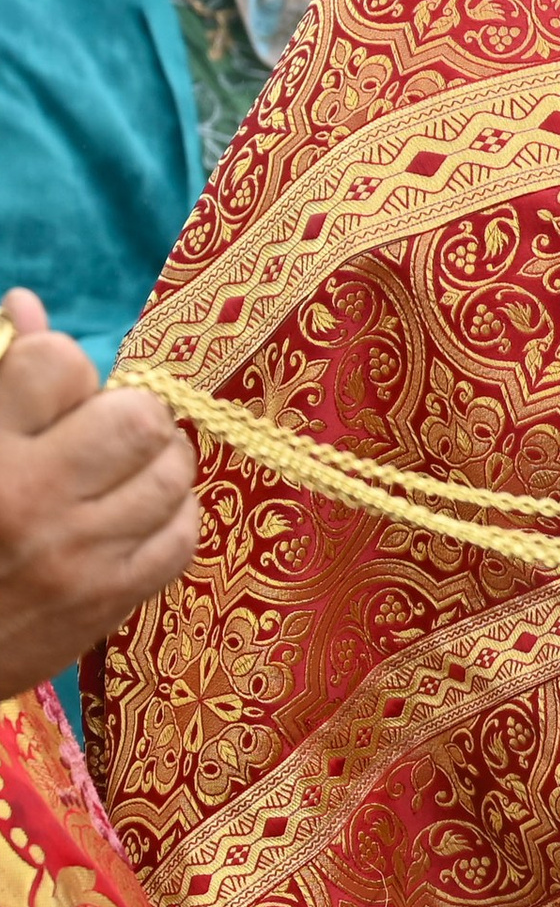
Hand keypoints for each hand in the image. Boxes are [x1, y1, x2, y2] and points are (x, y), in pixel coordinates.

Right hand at [0, 292, 197, 698]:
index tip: (46, 390)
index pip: (56, 363)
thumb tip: (29, 304)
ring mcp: (79, 557)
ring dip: (155, 460)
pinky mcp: (110, 601)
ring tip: (118, 469)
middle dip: (127, 411)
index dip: (58, 365)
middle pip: (138, 418)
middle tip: (103, 428)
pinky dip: (170, 514)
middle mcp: (32, 501)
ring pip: (172, 473)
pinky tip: (133, 514)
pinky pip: (184, 534)